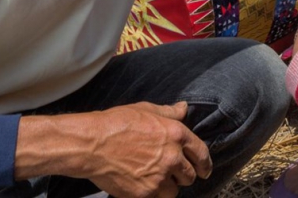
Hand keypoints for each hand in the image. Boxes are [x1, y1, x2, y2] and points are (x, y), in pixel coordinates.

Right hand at [74, 102, 210, 197]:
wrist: (92, 145)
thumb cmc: (116, 123)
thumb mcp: (147, 110)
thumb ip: (169, 112)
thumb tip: (184, 108)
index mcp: (176, 134)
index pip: (201, 153)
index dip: (205, 164)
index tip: (204, 170)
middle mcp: (172, 157)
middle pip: (190, 175)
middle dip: (183, 176)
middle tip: (173, 174)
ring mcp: (159, 177)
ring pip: (174, 191)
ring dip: (168, 187)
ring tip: (155, 180)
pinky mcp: (145, 193)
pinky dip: (152, 195)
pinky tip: (143, 186)